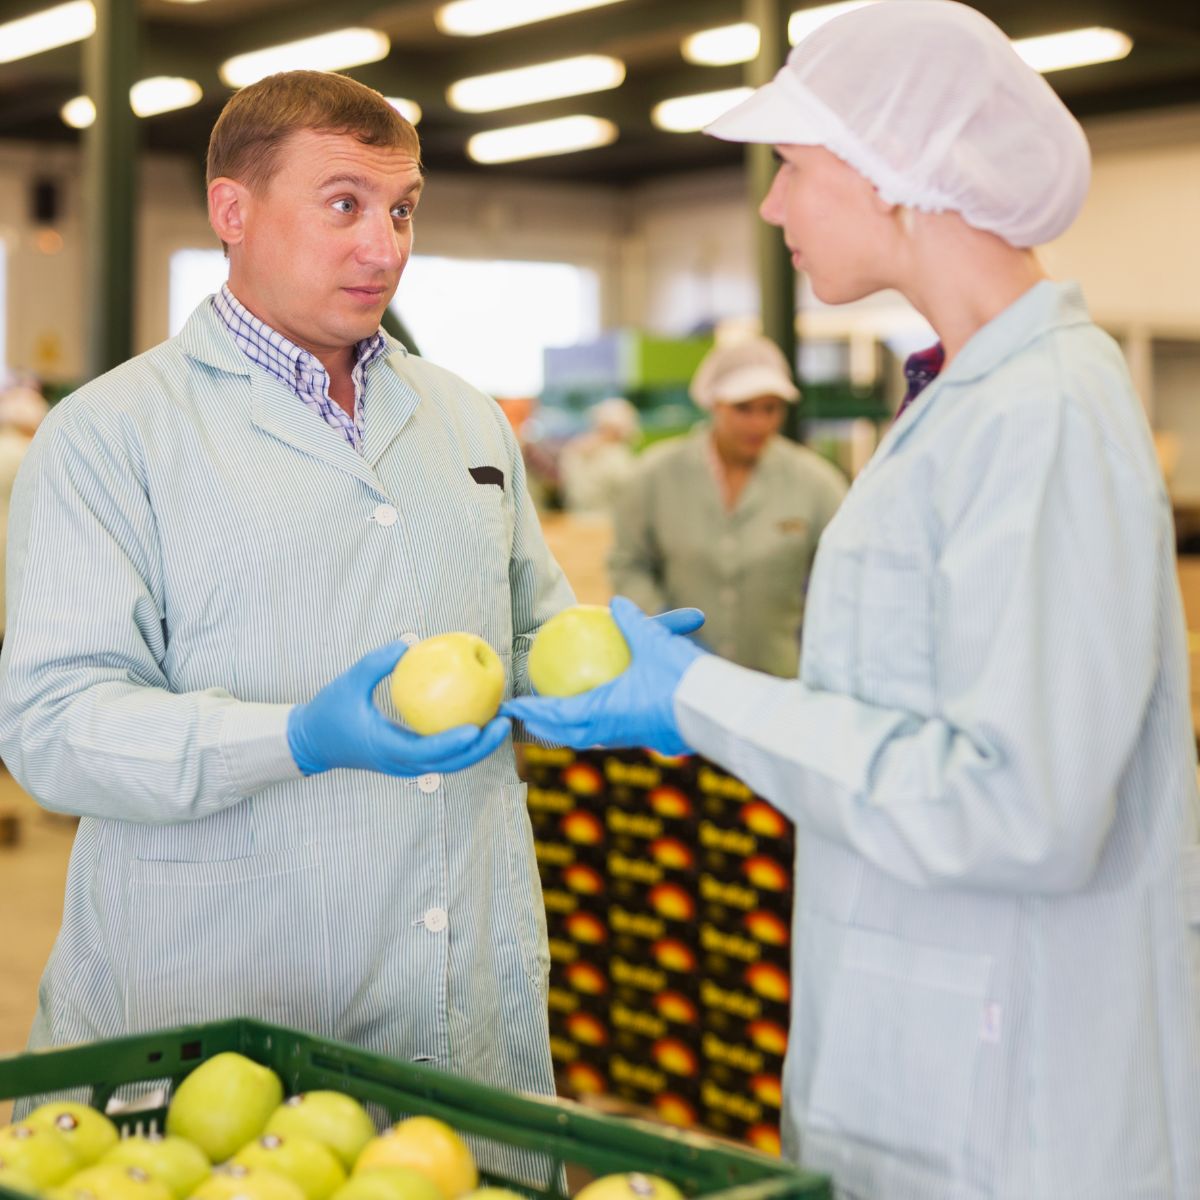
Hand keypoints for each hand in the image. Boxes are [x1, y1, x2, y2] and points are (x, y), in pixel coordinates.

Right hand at [288, 641, 510, 775]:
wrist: (312, 742)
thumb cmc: (329, 711)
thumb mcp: (348, 682)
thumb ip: (375, 664)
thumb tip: (406, 642)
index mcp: (386, 748)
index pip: (426, 752)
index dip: (454, 744)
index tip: (477, 728)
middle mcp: (401, 763)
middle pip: (449, 764)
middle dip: (480, 748)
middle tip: (503, 723)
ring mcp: (406, 766)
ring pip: (450, 764)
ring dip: (477, 748)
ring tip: (501, 723)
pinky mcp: (410, 761)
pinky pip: (442, 755)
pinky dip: (463, 743)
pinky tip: (480, 720)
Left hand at [503, 597, 702, 754]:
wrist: (720, 712)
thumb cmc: (684, 678)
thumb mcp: (655, 642)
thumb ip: (632, 621)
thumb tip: (617, 602)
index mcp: (605, 712)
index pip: (557, 714)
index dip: (533, 711)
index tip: (513, 705)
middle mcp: (612, 731)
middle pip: (566, 734)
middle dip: (542, 726)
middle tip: (523, 715)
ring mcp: (630, 738)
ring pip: (588, 737)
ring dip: (566, 729)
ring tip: (552, 717)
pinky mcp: (646, 738)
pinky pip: (608, 734)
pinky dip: (591, 726)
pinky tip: (595, 712)